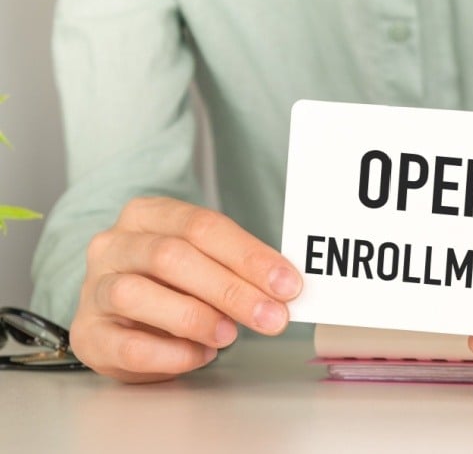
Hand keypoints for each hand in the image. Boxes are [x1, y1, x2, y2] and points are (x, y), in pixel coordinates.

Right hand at [69, 197, 302, 382]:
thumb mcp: (203, 261)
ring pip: (137, 294)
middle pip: (172, 257)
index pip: (202, 226)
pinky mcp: (88, 334)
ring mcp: (94, 289)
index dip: (249, 256)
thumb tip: (283, 287)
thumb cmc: (171, 283)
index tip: (287, 284)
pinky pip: (127, 345)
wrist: (119, 317)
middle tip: (272, 317)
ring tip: (230, 336)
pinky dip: (170, 353)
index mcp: (148, 215)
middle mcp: (114, 245)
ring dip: (195, 317)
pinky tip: (199, 354)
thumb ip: (237, 268)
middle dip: (231, 289)